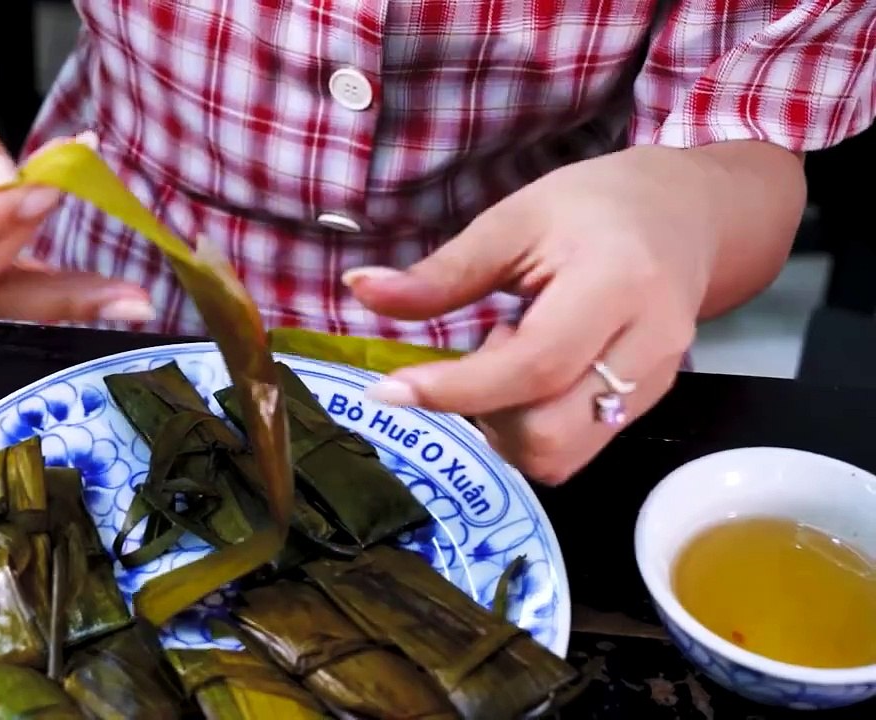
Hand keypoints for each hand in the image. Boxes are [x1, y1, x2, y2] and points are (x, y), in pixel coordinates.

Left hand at [346, 146, 727, 483]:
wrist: (686, 215)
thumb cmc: (594, 207)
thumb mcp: (513, 220)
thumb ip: (441, 271)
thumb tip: (359, 289)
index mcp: (616, 283)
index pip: (533, 365)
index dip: (456, 390)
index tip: (390, 390)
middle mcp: (648, 345)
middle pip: (550, 432)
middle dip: (487, 412)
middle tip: (485, 346)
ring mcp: (656, 383)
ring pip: (563, 454)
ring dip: (509, 426)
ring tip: (512, 357)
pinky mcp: (650, 404)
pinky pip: (577, 447)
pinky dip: (534, 427)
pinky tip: (536, 375)